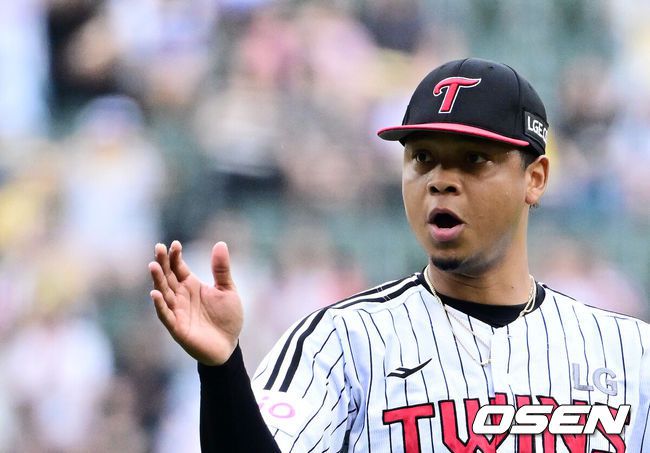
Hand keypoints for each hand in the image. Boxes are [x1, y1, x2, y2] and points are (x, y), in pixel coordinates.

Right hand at [148, 240, 242, 365]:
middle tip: (159, 247)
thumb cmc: (227, 317)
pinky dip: (160, 305)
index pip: (179, 267)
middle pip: (168, 276)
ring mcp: (177, 311)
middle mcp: (181, 296)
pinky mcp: (177, 327)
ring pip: (164, 293)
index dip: (175, 256)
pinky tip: (155, 293)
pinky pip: (165, 315)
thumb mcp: (228, 290)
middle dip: (163, 262)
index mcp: (191, 285)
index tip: (175, 244)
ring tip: (153, 265)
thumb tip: (220, 243)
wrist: (229, 345)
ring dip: (158, 280)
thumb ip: (221, 269)